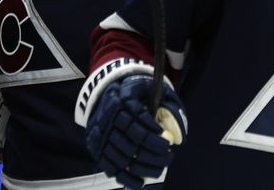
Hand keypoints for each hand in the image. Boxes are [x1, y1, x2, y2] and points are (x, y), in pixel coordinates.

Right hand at [85, 74, 186, 188]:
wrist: (109, 98)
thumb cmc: (138, 97)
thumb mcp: (154, 93)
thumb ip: (168, 110)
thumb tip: (177, 136)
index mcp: (123, 96)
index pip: (138, 115)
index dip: (153, 132)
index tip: (168, 141)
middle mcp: (108, 114)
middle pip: (132, 137)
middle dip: (153, 151)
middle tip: (168, 156)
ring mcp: (100, 132)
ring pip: (123, 154)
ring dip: (144, 166)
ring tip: (160, 168)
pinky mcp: (96, 147)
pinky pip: (110, 167)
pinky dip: (126, 178)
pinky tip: (141, 181)